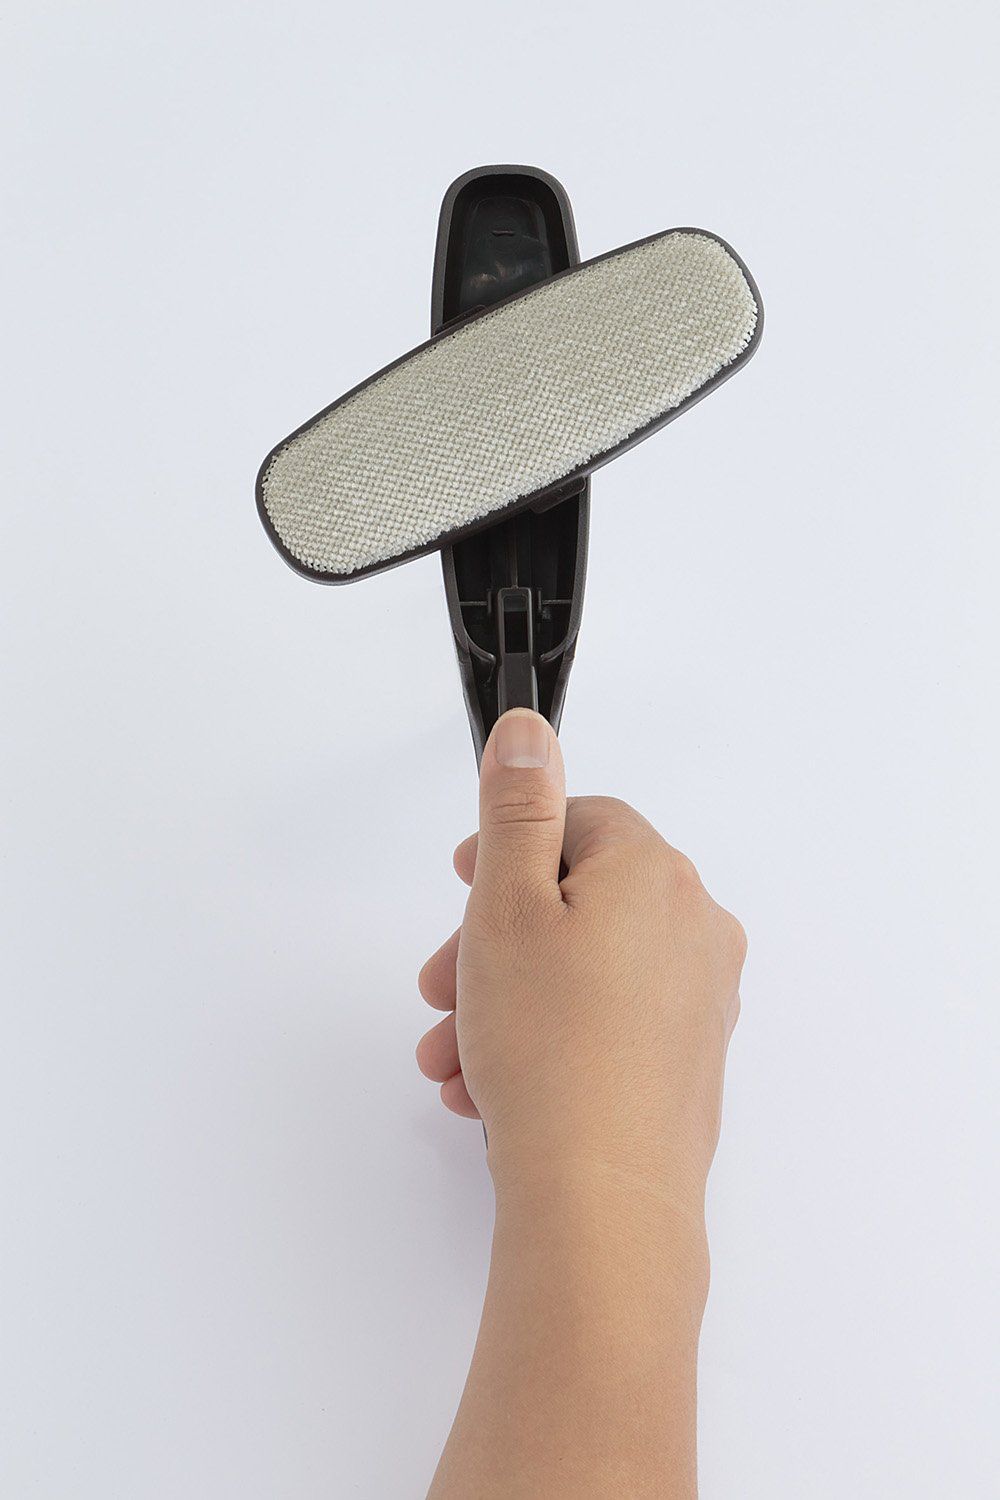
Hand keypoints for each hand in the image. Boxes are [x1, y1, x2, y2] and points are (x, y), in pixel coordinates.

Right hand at [416, 709, 744, 1210]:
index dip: (508, 847)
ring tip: (451, 1054)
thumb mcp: (506, 906)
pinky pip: (603, 1025)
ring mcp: (696, 1001)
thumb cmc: (553, 1049)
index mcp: (657, 874)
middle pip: (574, 902)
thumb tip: (529, 732)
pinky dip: (545, 1039)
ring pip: (580, 972)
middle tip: (438, 988)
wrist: (603, 1200)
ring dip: (504, 1000)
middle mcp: (693, 929)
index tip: (461, 880)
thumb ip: (514, 809)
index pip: (579, 822)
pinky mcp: (685, 1062)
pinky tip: (490, 1086)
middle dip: (491, 941)